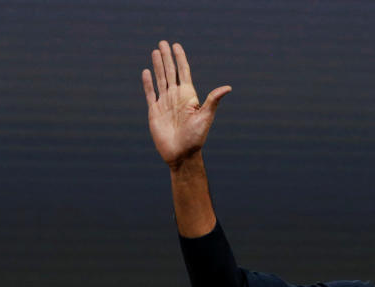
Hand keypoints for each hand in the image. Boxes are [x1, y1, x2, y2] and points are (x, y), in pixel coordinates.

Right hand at [142, 41, 230, 168]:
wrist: (181, 155)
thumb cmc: (196, 138)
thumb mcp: (206, 117)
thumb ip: (213, 100)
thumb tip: (228, 87)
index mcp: (188, 96)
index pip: (183, 72)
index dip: (180, 58)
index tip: (176, 46)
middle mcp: (176, 97)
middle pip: (170, 72)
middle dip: (167, 57)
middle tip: (162, 43)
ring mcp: (165, 103)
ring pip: (160, 79)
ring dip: (158, 65)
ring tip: (155, 51)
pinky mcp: (154, 112)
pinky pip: (150, 94)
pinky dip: (148, 83)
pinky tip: (146, 72)